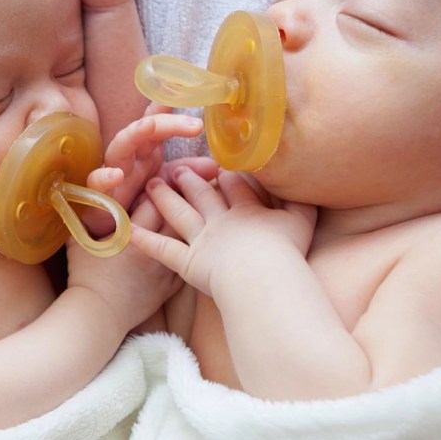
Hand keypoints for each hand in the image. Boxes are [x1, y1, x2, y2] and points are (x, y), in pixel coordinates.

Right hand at [65, 196, 181, 332]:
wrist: (97, 314)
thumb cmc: (85, 276)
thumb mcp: (79, 240)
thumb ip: (84, 216)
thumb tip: (81, 196)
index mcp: (131, 233)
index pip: (153, 201)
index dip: (157, 188)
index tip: (156, 182)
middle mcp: (153, 247)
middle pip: (176, 215)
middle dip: (179, 199)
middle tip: (179, 189)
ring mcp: (165, 267)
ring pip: (188, 238)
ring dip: (190, 224)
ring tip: (190, 213)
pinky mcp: (171, 285)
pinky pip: (190, 263)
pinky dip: (193, 252)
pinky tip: (194, 243)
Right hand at [82, 104, 211, 234]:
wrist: (110, 234)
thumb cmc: (135, 203)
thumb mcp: (165, 186)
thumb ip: (186, 174)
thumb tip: (215, 167)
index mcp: (146, 151)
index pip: (158, 123)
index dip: (169, 106)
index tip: (186, 90)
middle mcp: (129, 156)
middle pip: (144, 129)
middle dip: (166, 121)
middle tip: (195, 125)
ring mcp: (111, 171)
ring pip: (120, 146)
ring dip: (134, 134)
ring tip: (150, 126)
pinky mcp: (96, 194)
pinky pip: (96, 182)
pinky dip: (104, 178)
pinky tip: (116, 175)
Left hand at [131, 167, 317, 297]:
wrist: (262, 274)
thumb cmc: (286, 250)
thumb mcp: (303, 222)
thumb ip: (304, 203)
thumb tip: (312, 187)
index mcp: (246, 209)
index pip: (233, 186)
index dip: (225, 175)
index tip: (218, 165)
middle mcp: (220, 220)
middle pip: (201, 195)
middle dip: (189, 180)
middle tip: (177, 167)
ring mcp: (201, 240)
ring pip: (178, 214)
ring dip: (164, 199)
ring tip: (152, 184)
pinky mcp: (187, 262)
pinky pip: (162, 250)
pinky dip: (144, 240)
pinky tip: (127, 229)